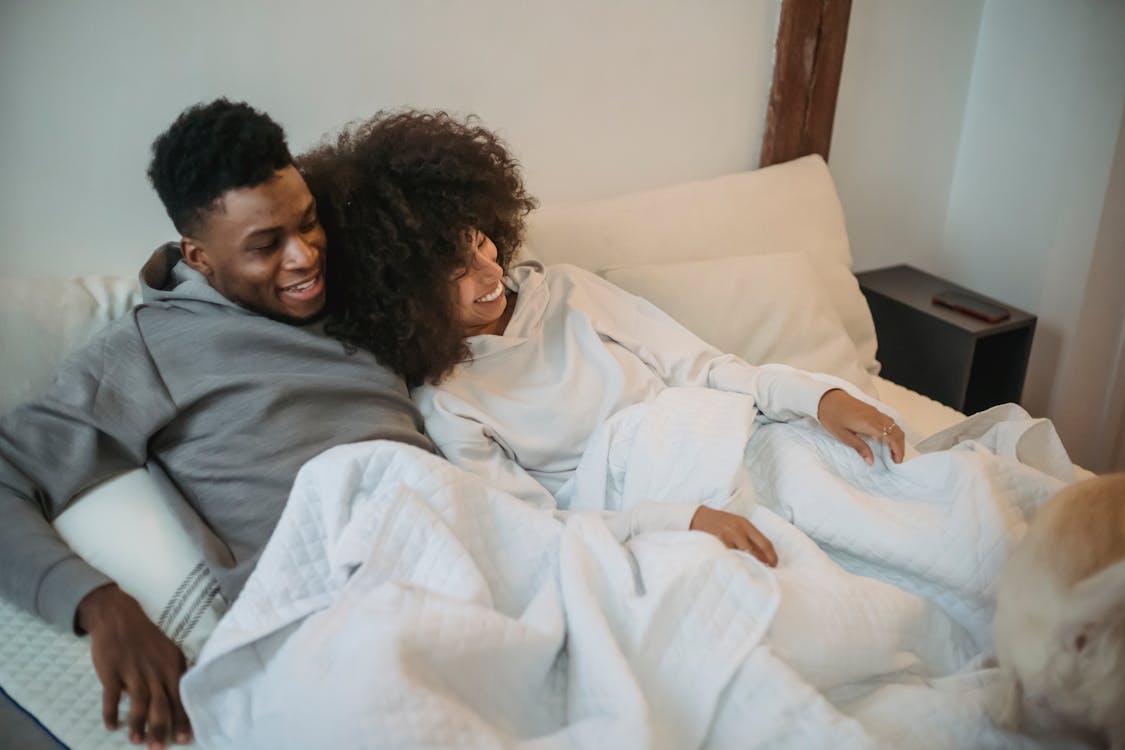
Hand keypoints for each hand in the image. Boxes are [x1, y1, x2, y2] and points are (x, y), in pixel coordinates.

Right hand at [77, 584, 191, 748]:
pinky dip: (111, 712)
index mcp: (172, 665)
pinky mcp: (112, 671)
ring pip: (139, 703)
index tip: (185, 739)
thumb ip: (175, 674)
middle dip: (161, 728)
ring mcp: (133, 671)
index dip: (182, 719)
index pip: (180, 696)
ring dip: (137, 724)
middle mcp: (155, 670)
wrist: (119, 616)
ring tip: (137, 741)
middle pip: (161, 704)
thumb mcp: (169, 651)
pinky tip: (112, 726)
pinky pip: (112, 696)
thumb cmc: (147, 637)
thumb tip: (184, 700)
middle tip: (160, 749)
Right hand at [690, 506, 777, 565]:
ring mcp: (726, 536)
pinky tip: (733, 568)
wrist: (698, 517)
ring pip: (741, 556)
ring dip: (745, 565)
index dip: (771, 556)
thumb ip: (749, 538)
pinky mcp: (716, 542)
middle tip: (763, 573)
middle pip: (754, 552)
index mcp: (745, 524)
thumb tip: (764, 557)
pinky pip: (728, 557)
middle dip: (759, 564)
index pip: (764, 542)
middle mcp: (737, 529)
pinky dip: (732, 563)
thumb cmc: (720, 522)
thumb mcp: (737, 525)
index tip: (774, 565)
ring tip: (748, 572)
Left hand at [817, 388, 904, 465]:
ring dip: (897, 439)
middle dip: (900, 446)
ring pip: (895, 425)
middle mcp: (876, 417)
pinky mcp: (872, 410)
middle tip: (896, 460)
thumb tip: (871, 461)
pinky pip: (888, 421)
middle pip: (897, 432)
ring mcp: (875, 412)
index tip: (896, 462)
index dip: (898, 451)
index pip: (892, 438)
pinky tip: (885, 439)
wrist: (826, 398)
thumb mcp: (843, 435)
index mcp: (870, 424)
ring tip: (892, 451)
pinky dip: (892, 431)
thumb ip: (859, 448)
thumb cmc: (832, 416)